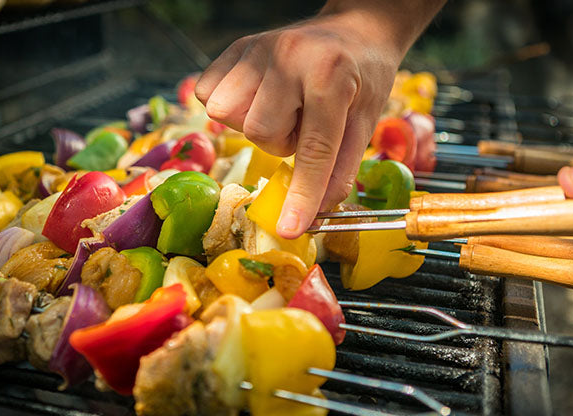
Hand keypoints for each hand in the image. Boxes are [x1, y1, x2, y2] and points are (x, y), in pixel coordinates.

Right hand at [195, 0, 444, 237]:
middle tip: (302, 123)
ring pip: (226, 114)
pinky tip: (257, 98)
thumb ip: (339, 171)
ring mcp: (257, 48)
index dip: (301, 195)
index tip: (289, 229)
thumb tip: (312, 215)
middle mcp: (288, 56)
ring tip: (279, 110)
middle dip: (280, 141)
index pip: (313, 149)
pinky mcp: (237, 48)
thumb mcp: (364, 123)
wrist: (354, 30)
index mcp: (331, 75)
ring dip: (253, 123)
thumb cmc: (363, 77)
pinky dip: (230, 106)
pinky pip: (207, 94)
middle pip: (259, 132)